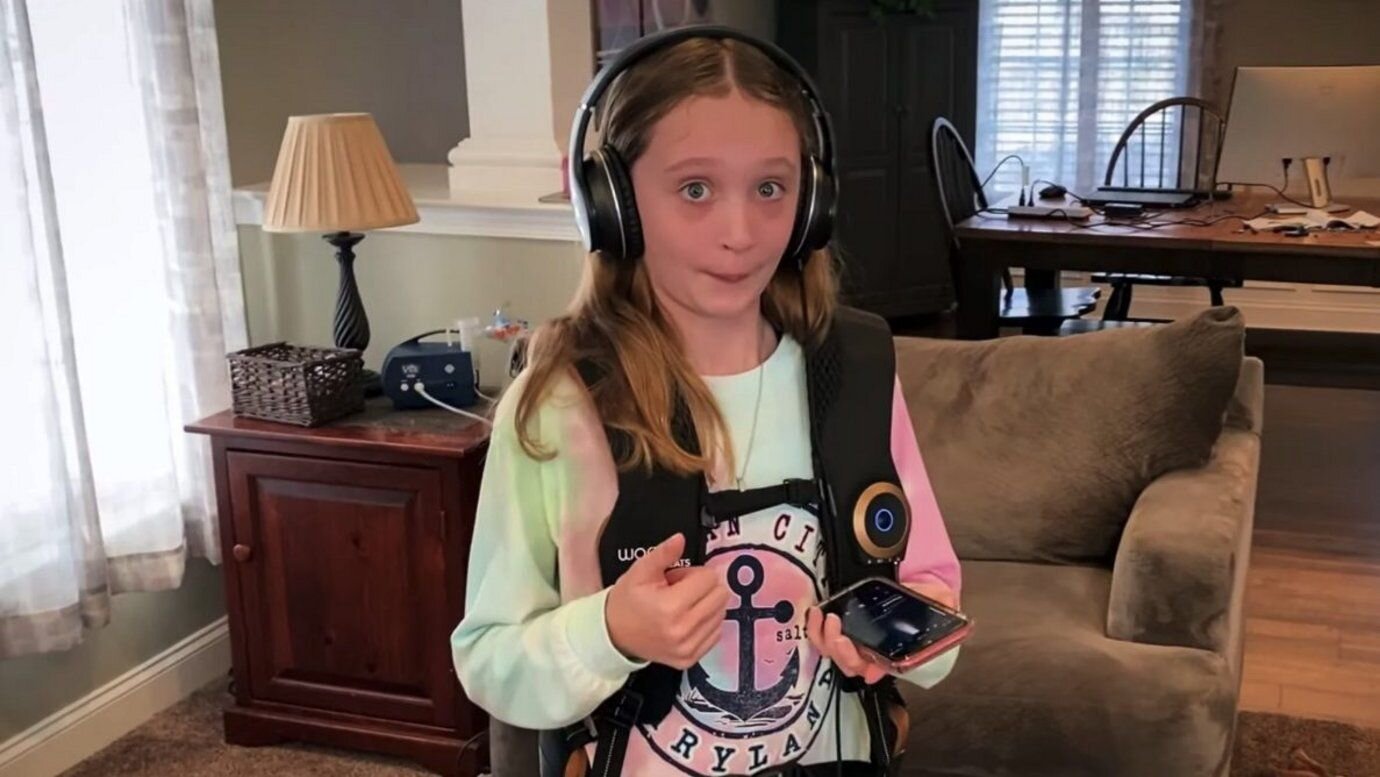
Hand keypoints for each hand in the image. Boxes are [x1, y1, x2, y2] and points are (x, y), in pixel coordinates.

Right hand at [605, 533, 728, 668]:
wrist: (614, 635)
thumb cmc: (627, 602)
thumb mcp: (640, 572)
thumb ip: (663, 553)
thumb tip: (680, 539)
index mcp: (670, 607)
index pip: (709, 578)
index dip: (693, 573)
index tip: (677, 579)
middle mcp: (682, 630)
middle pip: (720, 595)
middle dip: (703, 587)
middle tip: (681, 591)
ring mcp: (688, 648)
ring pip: (721, 613)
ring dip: (706, 605)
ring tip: (682, 606)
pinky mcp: (691, 658)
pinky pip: (717, 633)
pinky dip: (707, 623)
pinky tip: (688, 620)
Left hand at [807, 579, 959, 683]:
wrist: (916, 584)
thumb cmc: (929, 599)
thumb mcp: (941, 602)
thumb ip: (942, 611)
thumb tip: (943, 615)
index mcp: (894, 652)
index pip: (875, 669)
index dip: (865, 666)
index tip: (861, 658)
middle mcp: (872, 650)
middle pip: (849, 663)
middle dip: (840, 650)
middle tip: (838, 630)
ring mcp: (855, 638)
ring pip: (832, 651)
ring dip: (824, 638)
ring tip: (826, 617)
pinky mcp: (842, 624)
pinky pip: (823, 635)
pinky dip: (815, 626)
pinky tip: (817, 612)